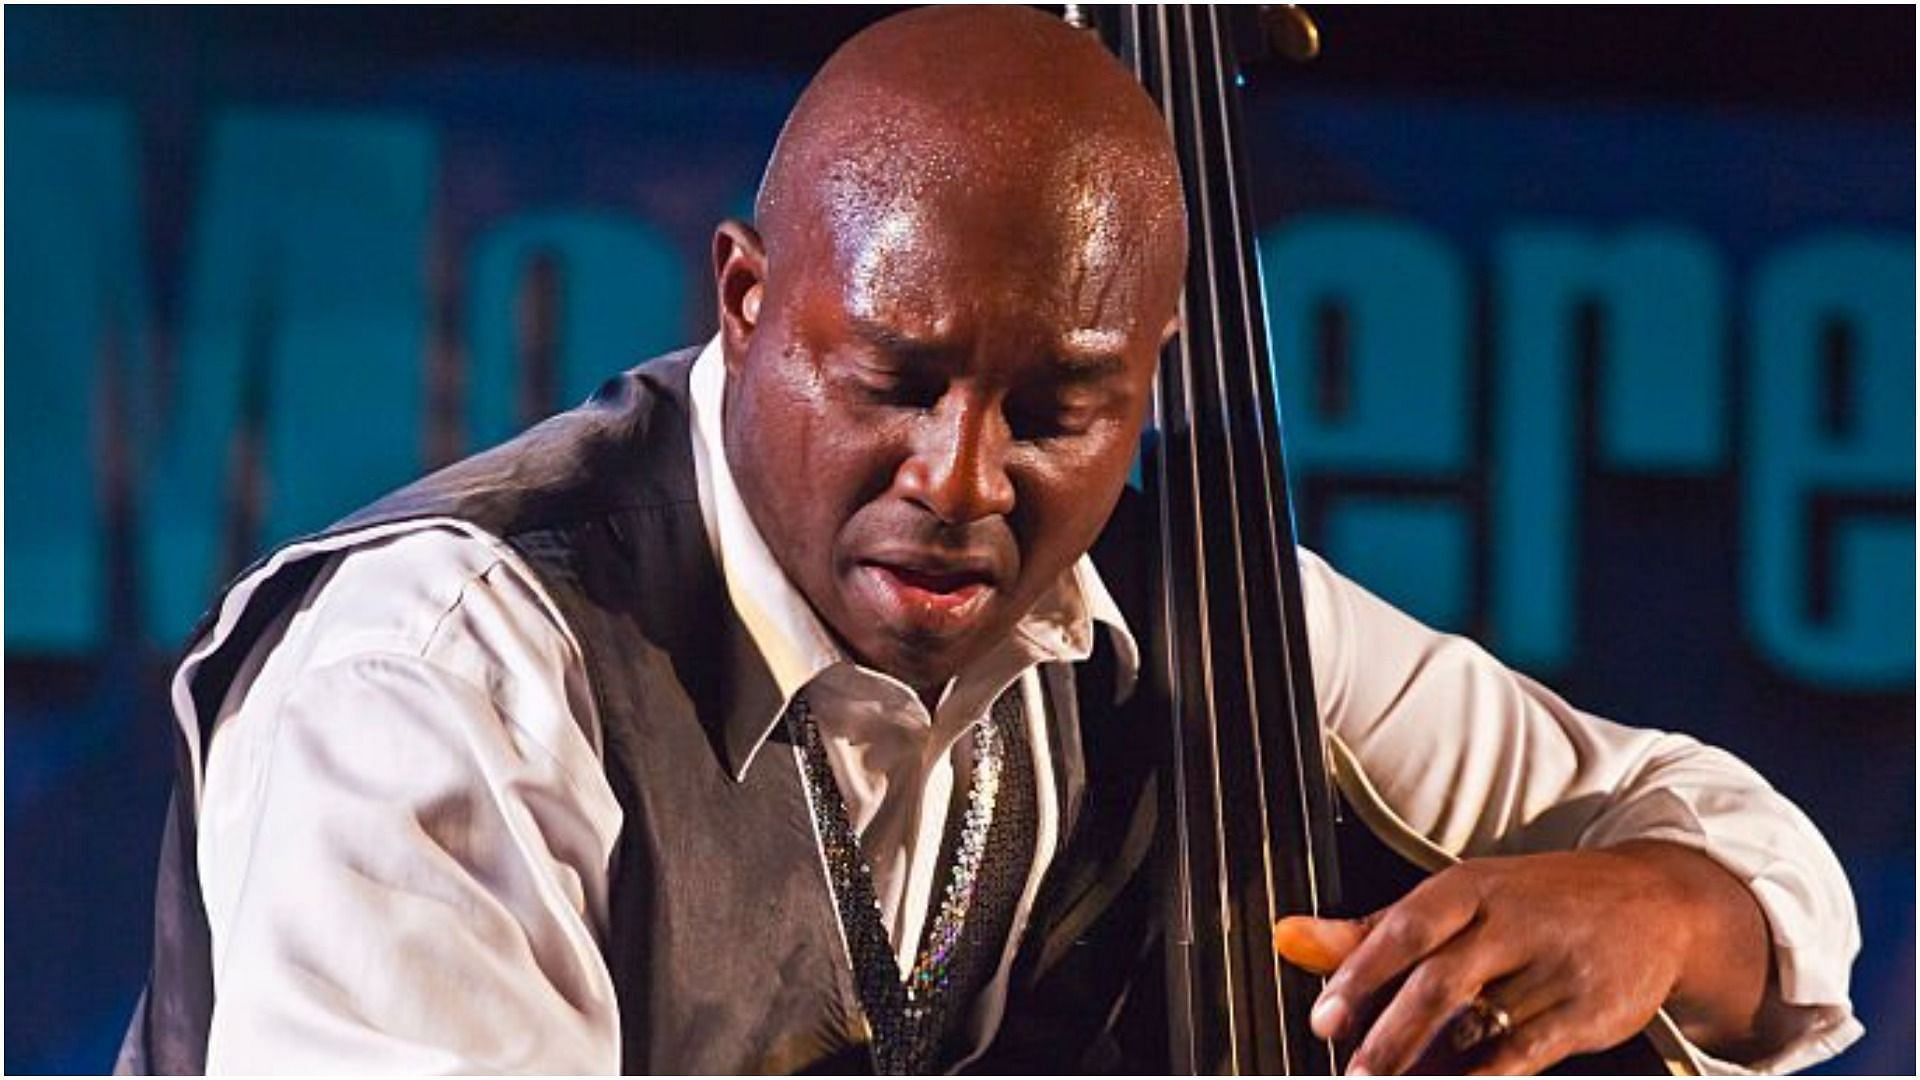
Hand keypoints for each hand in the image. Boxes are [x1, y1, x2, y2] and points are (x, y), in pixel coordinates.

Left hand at [1273, 841, 1771, 1074]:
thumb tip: (1291, 938)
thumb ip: (1372, 930)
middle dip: (1390, 1035)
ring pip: (1482, 1027)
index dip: (1360, 975)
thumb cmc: (1535, 904)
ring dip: (1430, 1067)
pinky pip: (1524, 1054)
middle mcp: (1511, 923)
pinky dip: (1484, 1078)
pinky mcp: (1587, 1013)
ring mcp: (1554, 969)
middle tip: (1354, 1072)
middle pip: (1441, 982)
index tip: (1325, 1020)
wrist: (1657, 903)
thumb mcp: (1457, 901)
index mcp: (1469, 888)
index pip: (1404, 929)